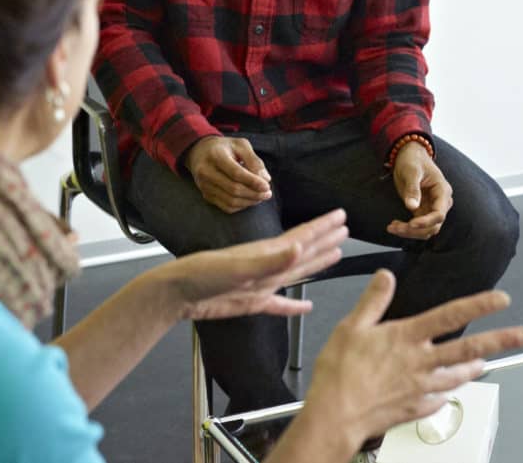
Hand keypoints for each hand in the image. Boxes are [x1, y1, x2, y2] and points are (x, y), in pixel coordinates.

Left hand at [153, 209, 347, 321]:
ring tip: (334, 254)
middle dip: (324, 240)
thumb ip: (270, 260)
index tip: (341, 216)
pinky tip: (306, 307)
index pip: (302, 237)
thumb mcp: (238, 267)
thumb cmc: (203, 274)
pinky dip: (294, 305)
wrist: (178, 293)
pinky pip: (280, 304)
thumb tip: (299, 248)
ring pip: (296, 272)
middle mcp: (268, 265)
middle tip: (344, 229)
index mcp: (267, 253)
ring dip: (315, 263)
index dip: (322, 227)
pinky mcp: (252, 302)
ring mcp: (261, 284)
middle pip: (304, 250)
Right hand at [184, 135, 271, 213]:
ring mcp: (204, 185)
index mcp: (215, 155)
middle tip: (268, 193)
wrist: (200, 152)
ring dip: (249, 201)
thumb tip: (265, 179)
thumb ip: (254, 160)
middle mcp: (206, 171)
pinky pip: (226, 207)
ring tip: (261, 197)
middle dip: (254, 193)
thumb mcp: (240, 145)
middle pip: (233, 189)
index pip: (236, 173)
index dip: (253, 181)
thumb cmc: (225, 147)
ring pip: (230, 201)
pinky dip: (241, 206)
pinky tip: (249, 200)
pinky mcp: (206, 195)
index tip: (267, 186)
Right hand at [292, 272, 522, 450]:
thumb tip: (386, 276)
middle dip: (499, 340)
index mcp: (406, 337)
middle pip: (468, 348)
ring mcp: (420, 388)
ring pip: (458, 376)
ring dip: (475, 368)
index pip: (450, 315)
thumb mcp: (351, 326)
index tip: (501, 299)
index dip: (479, 305)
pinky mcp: (414, 409)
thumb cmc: (340, 372)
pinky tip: (446, 393)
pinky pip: (438, 400)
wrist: (336, 415)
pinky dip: (445, 394)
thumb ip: (373, 300)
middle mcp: (420, 362)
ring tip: (486, 364)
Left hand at [388, 143, 451, 239]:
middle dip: (415, 230)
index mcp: (443, 191)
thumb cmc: (413, 160)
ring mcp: (431, 208)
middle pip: (433, 226)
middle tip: (395, 227)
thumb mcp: (411, 171)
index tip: (411, 224)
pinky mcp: (422, 210)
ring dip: (410, 232)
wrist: (409, 155)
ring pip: (425, 230)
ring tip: (392, 227)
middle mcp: (440, 203)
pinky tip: (394, 225)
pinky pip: (417, 226)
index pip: (439, 214)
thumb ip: (413, 189)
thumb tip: (412, 207)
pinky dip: (407, 229)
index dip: (426, 222)